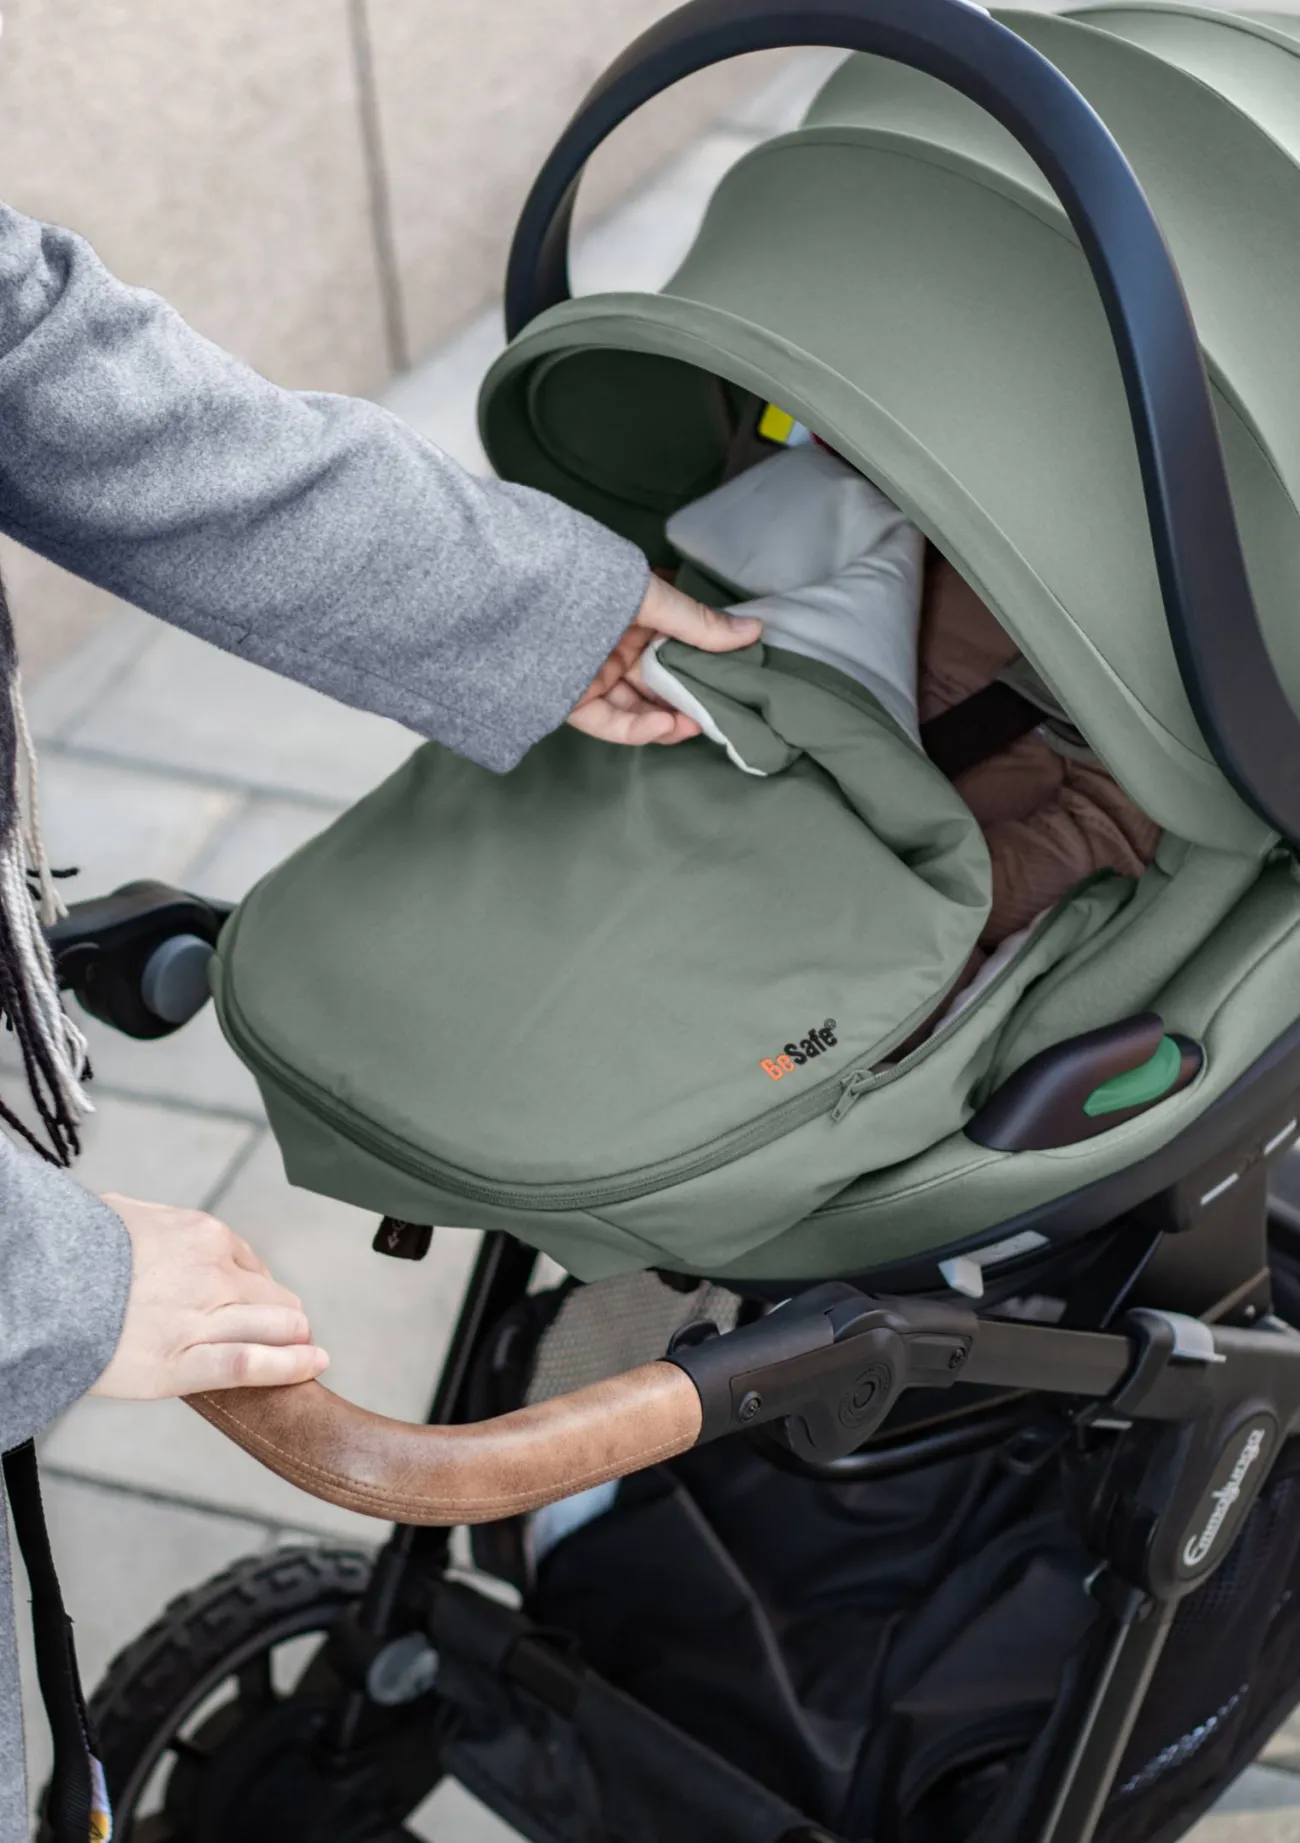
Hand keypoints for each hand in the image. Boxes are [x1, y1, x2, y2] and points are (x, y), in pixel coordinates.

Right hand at [91, 1194, 329, 1398]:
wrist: (43, 1290)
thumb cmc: (74, 1251)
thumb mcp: (122, 1215)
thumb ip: (155, 1224)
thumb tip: (156, 1228)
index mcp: (202, 1235)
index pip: (250, 1262)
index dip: (257, 1286)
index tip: (258, 1300)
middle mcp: (212, 1274)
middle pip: (272, 1296)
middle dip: (282, 1314)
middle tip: (288, 1330)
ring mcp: (200, 1319)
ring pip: (274, 1326)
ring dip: (294, 1338)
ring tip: (307, 1349)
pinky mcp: (181, 1364)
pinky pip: (250, 1363)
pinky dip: (289, 1365)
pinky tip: (312, 1364)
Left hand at [567, 573, 761, 745]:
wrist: (509, 591)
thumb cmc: (582, 580)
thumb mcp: (648, 597)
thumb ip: (697, 621)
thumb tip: (754, 631)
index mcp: (633, 611)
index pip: (679, 640)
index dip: (707, 658)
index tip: (737, 671)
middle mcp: (615, 643)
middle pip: (661, 678)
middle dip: (692, 695)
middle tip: (723, 708)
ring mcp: (594, 672)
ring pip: (638, 705)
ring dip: (670, 716)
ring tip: (699, 721)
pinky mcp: (572, 700)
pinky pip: (609, 721)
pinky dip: (638, 728)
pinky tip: (667, 725)